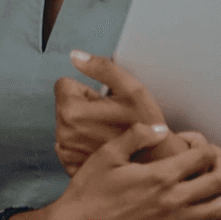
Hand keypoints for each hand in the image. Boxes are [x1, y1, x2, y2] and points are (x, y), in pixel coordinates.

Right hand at [44, 122, 220, 219]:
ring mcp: (172, 217)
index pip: (199, 157)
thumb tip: (161, 128)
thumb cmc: (89, 190)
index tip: (193, 138)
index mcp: (160, 177)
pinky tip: (218, 219)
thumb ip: (136, 137)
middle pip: (215, 181)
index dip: (203, 144)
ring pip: (217, 208)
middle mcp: (172, 199)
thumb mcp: (107, 155)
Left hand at [54, 50, 182, 173]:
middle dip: (84, 107)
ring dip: (84, 124)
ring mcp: (66, 150)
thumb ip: (102, 68)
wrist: (157, 161)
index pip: (65, 85)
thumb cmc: (147, 125)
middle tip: (109, 118)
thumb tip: (75, 56)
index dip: (87, 90)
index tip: (104, 102)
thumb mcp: (131, 89)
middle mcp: (63, 132)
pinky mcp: (70, 163)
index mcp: (71, 112)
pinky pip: (70, 142)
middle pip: (65, 104)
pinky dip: (83, 142)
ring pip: (67, 123)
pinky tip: (103, 145)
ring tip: (109, 132)